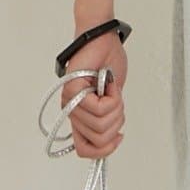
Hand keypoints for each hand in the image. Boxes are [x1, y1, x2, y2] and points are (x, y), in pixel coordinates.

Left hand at [61, 33, 127, 158]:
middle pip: (100, 139)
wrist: (103, 39)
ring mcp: (71, 101)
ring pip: (101, 124)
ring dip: (115, 107)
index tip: (118, 136)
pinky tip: (109, 83)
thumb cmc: (108, 63)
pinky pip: (99, 108)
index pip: (85, 150)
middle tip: (116, 100)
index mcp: (80, 117)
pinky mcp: (73, 90)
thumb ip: (109, 119)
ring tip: (111, 89)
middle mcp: (73, 111)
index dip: (105, 150)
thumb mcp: (113, 99)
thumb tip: (112, 139)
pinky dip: (112, 96)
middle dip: (117, 122)